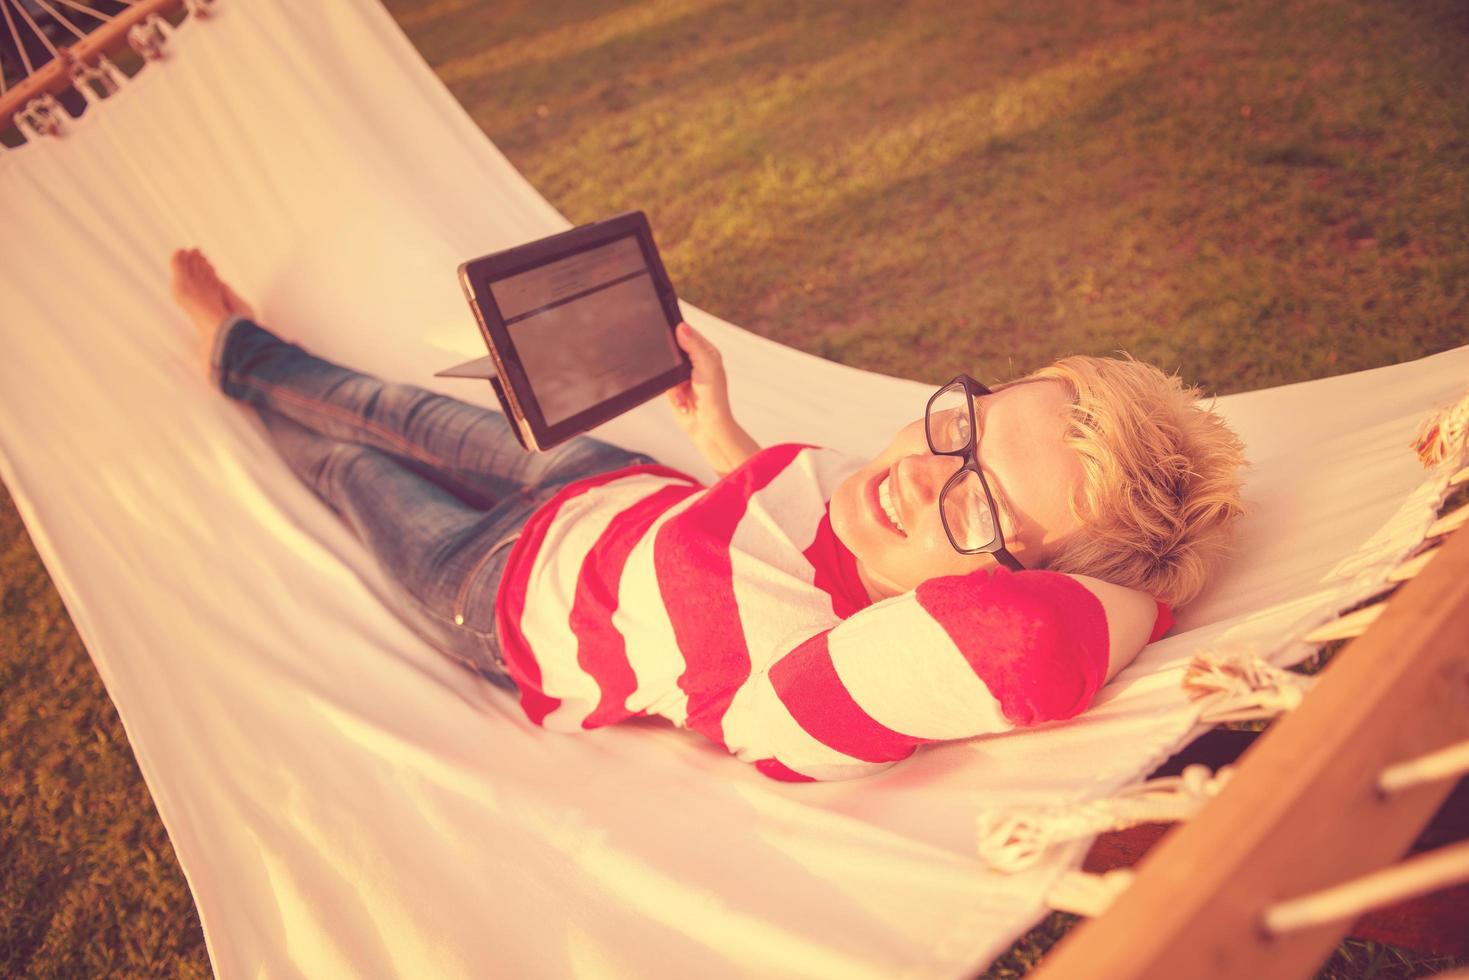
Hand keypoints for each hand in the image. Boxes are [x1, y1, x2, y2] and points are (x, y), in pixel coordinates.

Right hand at [667, 321, 732, 439]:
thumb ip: (694, 346)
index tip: (668, 331)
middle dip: (672, 358)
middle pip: (674, 348)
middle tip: (680, 371)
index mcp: (706, 352)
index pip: (689, 333)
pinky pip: (663, 382)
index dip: (678, 330)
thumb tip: (681, 327)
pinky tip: (682, 401)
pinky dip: (671, 392)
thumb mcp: (706, 366)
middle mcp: (694, 361)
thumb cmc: (714, 398)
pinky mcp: (673, 387)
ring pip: (666, 365)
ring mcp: (683, 375)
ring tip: (684, 392)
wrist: (706, 426)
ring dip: (673, 381)